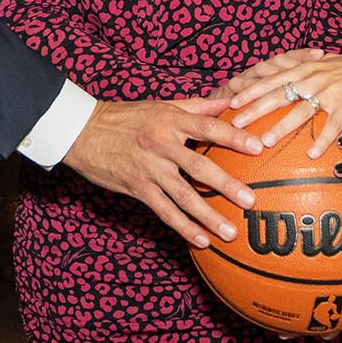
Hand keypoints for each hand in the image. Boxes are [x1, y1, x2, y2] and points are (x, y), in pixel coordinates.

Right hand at [59, 97, 261, 248]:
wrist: (83, 132)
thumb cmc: (126, 116)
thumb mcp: (161, 105)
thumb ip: (196, 105)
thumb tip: (228, 101)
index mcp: (171, 121)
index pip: (209, 127)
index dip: (234, 137)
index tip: (258, 147)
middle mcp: (162, 145)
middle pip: (199, 167)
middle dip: (227, 185)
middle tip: (250, 201)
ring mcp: (149, 170)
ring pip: (183, 196)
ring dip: (208, 216)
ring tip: (230, 232)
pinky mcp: (137, 189)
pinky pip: (164, 211)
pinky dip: (183, 227)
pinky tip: (201, 241)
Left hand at [227, 49, 341, 156]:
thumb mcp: (326, 66)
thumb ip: (303, 71)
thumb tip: (281, 80)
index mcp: (306, 69)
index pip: (271, 78)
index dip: (250, 90)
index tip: (230, 102)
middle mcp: (315, 77)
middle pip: (278, 94)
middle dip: (254, 109)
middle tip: (234, 124)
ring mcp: (332, 90)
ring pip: (301, 110)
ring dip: (282, 126)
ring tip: (265, 142)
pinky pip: (333, 125)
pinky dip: (323, 139)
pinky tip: (313, 154)